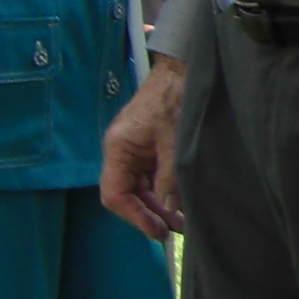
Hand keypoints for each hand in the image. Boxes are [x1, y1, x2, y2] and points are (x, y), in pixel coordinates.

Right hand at [101, 56, 186, 240]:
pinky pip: (151, 176)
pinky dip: (163, 191)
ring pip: (141, 188)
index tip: (155, 231)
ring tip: (180, 224)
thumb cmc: (175, 97)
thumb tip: (168, 208)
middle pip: (127, 194)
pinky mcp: (150, 146)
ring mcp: (136, 149)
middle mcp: (122, 151)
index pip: (114, 194)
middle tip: (173, 232)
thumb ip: (169, 177)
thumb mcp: (174, 140)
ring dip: (158, 206)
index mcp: (118, 148)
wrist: (184, 66)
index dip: (133, 216)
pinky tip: (179, 203)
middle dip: (149, 214)